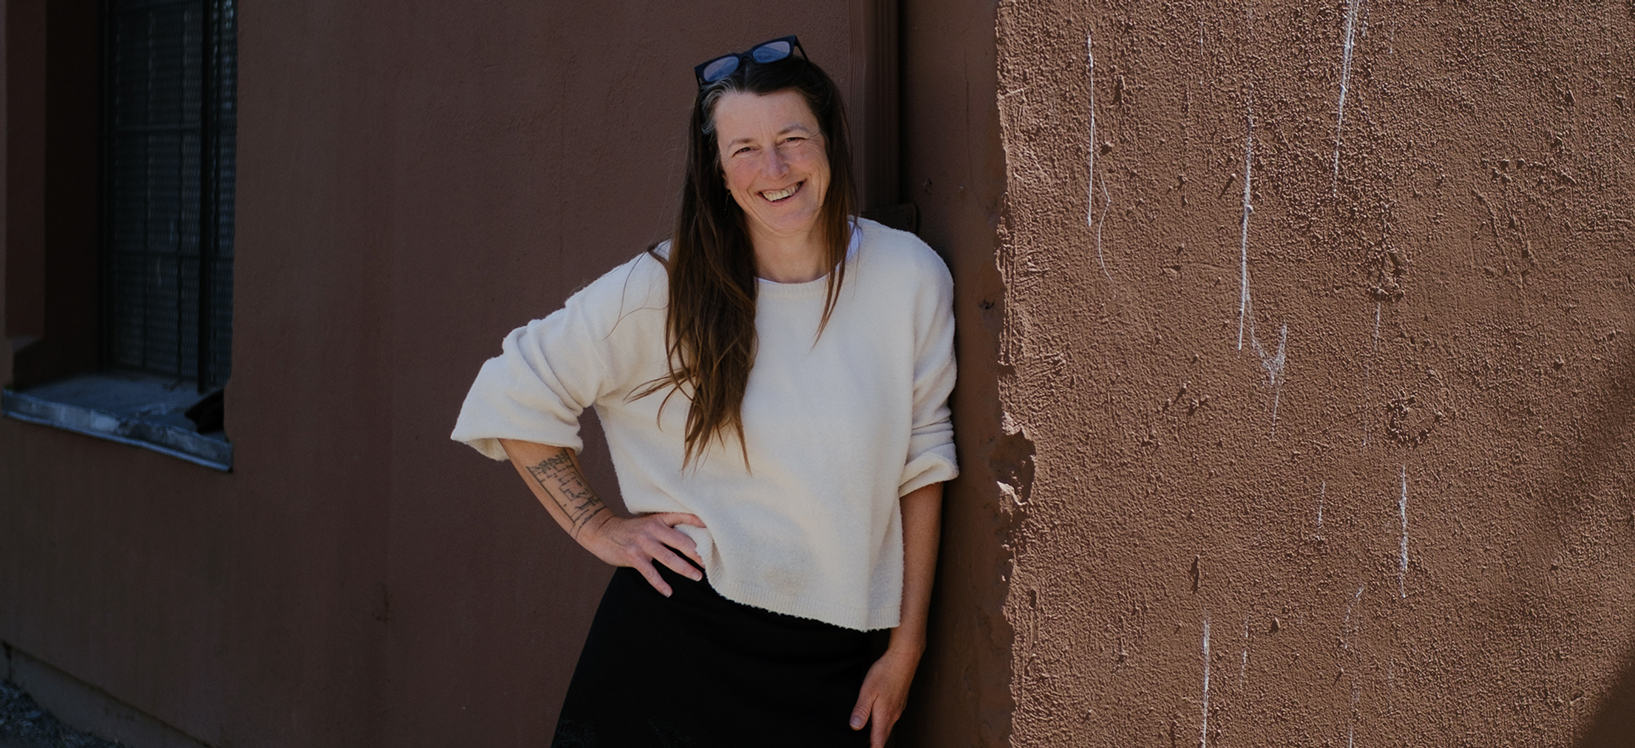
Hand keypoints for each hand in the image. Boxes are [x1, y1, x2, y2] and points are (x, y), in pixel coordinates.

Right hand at [578, 512, 706, 596]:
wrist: (602, 531)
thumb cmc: (629, 530)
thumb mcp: (648, 523)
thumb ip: (665, 529)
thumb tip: (688, 541)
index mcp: (658, 519)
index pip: (681, 517)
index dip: (696, 521)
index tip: (711, 529)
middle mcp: (653, 529)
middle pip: (681, 542)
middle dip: (697, 554)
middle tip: (709, 563)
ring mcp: (643, 543)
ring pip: (669, 558)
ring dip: (685, 569)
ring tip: (697, 577)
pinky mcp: (633, 556)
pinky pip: (650, 573)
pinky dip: (660, 584)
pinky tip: (669, 592)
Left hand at [849, 647, 920, 746]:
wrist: (904, 658)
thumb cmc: (886, 672)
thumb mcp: (867, 690)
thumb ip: (861, 710)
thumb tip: (855, 727)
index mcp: (884, 716)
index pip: (878, 743)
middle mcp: (893, 716)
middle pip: (882, 737)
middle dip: (872, 743)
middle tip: (860, 742)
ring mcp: (897, 709)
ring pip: (886, 726)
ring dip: (876, 731)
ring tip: (864, 730)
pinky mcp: (899, 701)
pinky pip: (889, 717)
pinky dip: (881, 720)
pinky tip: (873, 712)